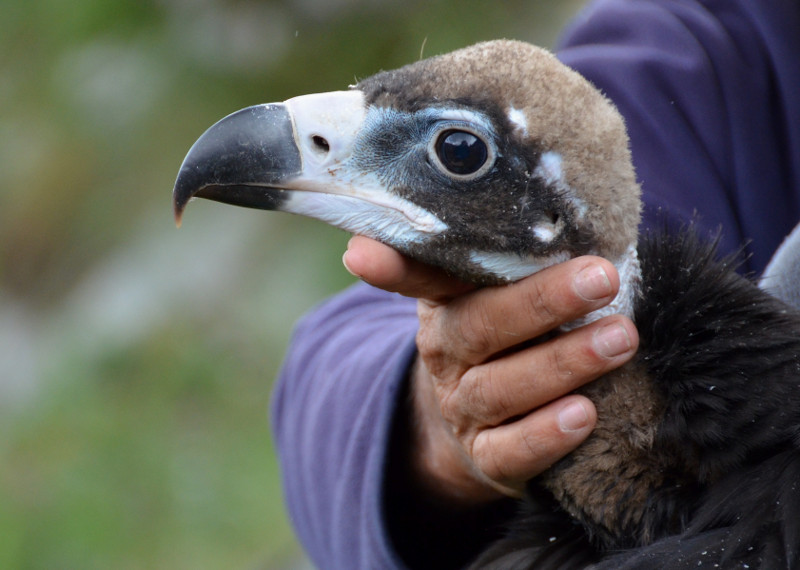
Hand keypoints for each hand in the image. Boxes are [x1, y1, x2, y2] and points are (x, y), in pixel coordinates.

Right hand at [343, 235, 638, 504]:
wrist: (479, 421)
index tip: (362, 255)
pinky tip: (585, 415)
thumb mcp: (495, 292)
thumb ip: (518, 258)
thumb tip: (571, 204)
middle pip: (480, 326)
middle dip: (541, 302)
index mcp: (445, 302)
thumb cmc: (506, 334)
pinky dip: (545, 434)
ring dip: (563, 363)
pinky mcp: (485, 455)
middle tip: (600, 277)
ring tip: (620, 338)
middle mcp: (444, 352)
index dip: (392, 265)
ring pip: (501, 387)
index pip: (419, 275)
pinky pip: (510, 450)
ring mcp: (461, 406)